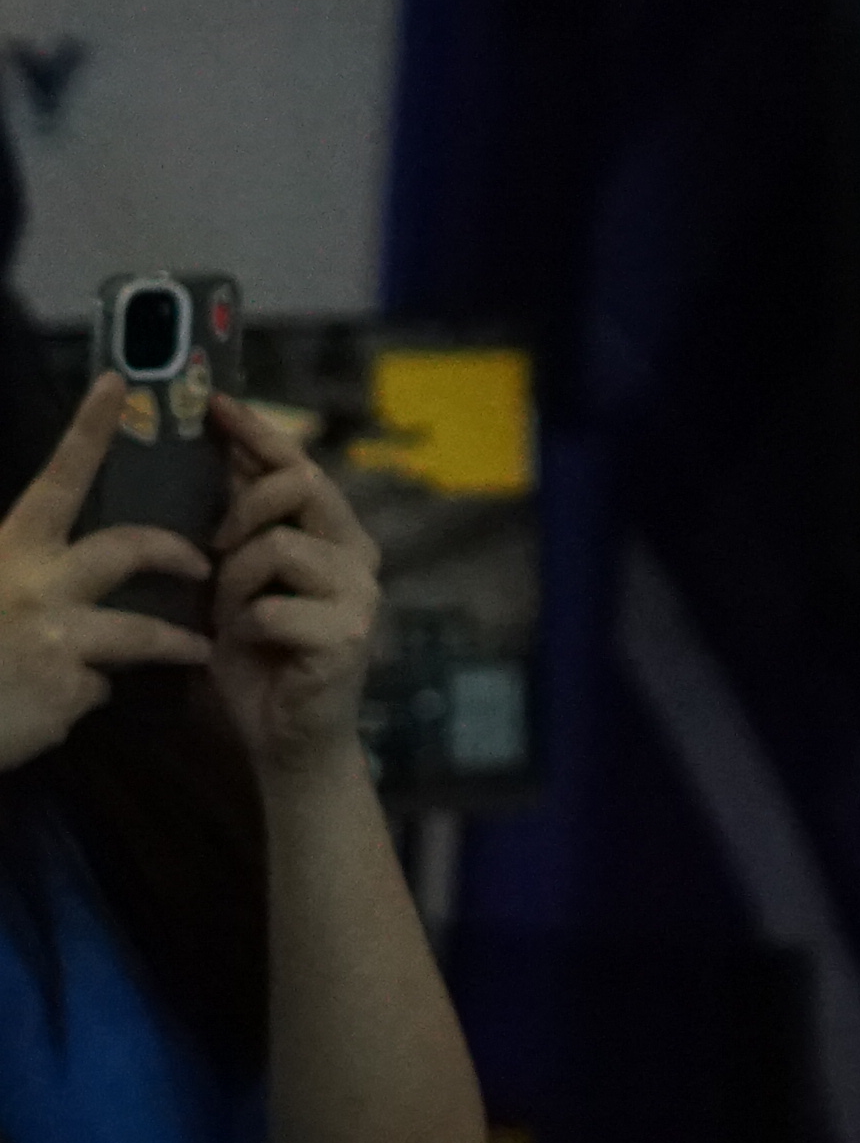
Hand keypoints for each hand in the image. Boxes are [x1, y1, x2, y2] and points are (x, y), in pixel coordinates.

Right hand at [0, 377, 223, 774]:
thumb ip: (24, 572)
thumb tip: (62, 568)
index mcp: (10, 550)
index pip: (56, 480)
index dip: (87, 431)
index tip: (116, 384)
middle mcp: (34, 584)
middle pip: (127, 548)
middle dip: (174, 552)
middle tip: (202, 563)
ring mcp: (54, 637)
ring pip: (142, 632)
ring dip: (176, 643)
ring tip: (197, 650)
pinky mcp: (67, 690)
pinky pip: (99, 687)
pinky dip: (87, 694)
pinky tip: (56, 705)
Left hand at [200, 392, 385, 781]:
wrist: (287, 738)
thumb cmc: (260, 658)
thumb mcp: (239, 578)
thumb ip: (240, 526)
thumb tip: (217, 456)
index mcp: (337, 538)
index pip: (300, 465)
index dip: (258, 432)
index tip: (215, 404)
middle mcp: (360, 558)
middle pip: (302, 486)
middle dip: (243, 508)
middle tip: (216, 545)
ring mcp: (361, 597)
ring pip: (279, 548)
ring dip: (236, 581)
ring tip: (232, 614)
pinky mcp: (348, 637)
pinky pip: (273, 607)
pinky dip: (245, 626)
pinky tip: (249, 647)